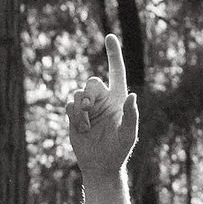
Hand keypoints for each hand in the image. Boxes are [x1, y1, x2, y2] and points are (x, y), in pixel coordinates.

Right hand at [67, 31, 137, 203]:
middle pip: (92, 82)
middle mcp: (103, 100)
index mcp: (118, 99)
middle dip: (89, 93)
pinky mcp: (75, 115)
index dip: (113, 54)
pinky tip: (80, 128)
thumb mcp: (128, 135)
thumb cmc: (118, 151)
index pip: (116, 72)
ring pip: (78, 93)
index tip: (109, 37)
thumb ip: (131, 115)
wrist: (100, 165)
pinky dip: (74, 115)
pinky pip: (70, 105)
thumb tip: (132, 95)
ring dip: (81, 108)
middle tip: (89, 108)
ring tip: (86, 125)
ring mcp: (88, 107)